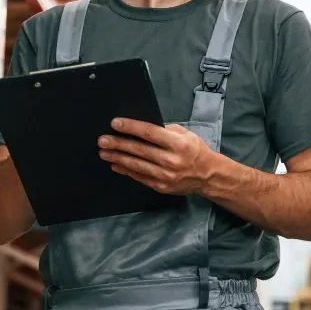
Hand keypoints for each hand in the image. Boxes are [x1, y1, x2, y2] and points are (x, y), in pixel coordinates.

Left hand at [97, 118, 214, 194]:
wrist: (207, 175)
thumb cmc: (195, 151)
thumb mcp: (186, 135)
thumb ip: (166, 131)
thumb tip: (142, 128)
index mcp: (178, 144)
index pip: (150, 133)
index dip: (131, 127)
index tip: (115, 123)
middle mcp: (172, 160)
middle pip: (140, 150)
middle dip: (118, 144)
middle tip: (103, 139)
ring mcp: (165, 175)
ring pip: (136, 164)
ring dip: (118, 157)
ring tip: (104, 152)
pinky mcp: (161, 186)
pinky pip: (140, 177)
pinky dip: (126, 170)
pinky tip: (116, 164)